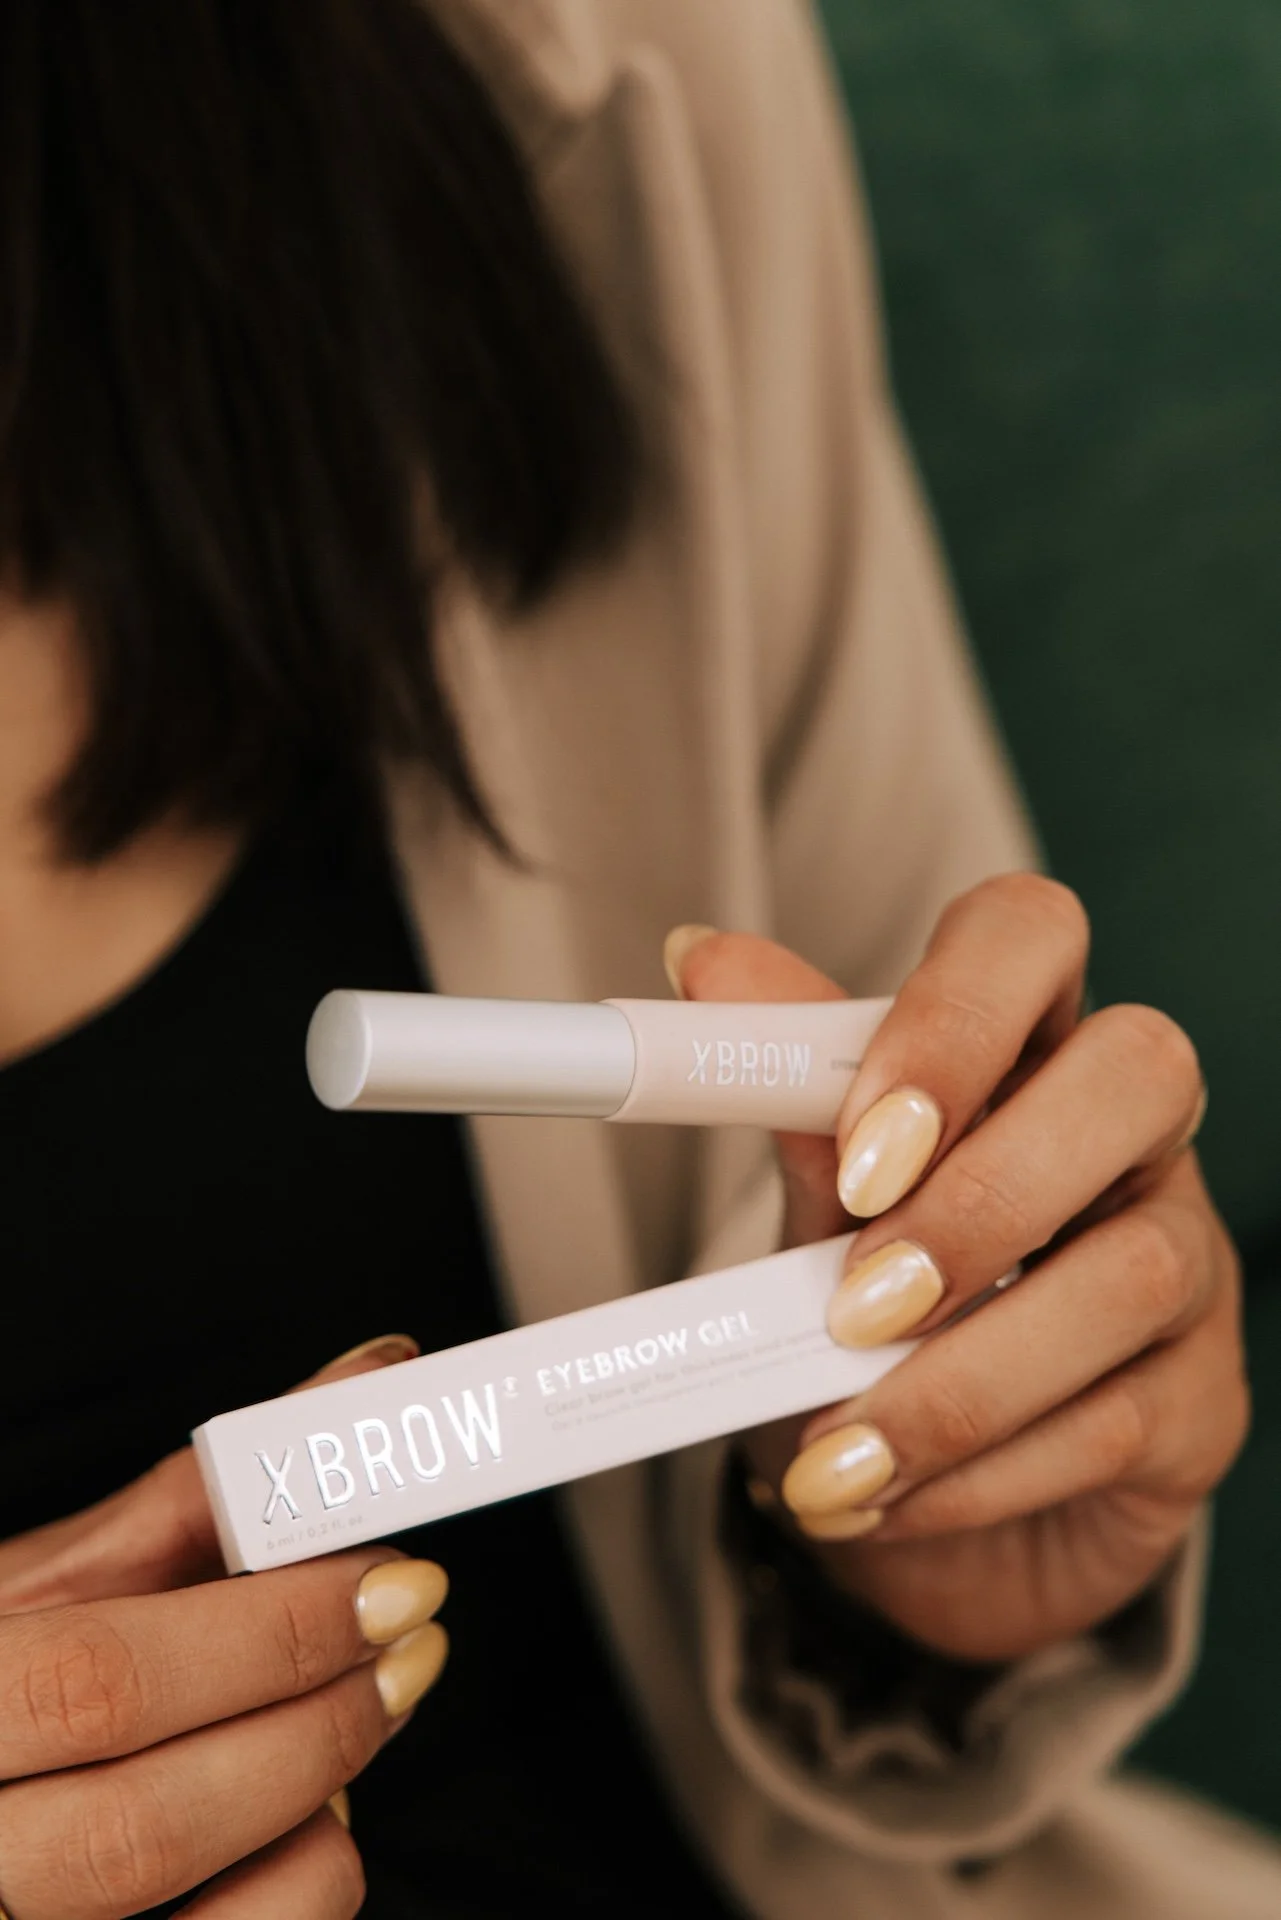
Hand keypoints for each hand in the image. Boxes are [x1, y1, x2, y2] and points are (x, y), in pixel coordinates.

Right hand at [0, 1337, 447, 1918]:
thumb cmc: (12, 1664)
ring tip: (366, 1704)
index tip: (387, 1577)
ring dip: (323, 1796)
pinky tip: (311, 1805)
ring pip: (209, 1912)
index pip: (101, 1683)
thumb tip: (375, 1377)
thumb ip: (213, 1486)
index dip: (265, 1635)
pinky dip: (310, 1874)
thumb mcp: (67, 1570)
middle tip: (410, 1637)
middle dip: (316, 1722)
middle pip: (149, 1822)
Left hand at [668, 874, 1246, 1662]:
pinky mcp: (1200, 1405)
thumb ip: (790, 1094)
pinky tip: (882, 1492)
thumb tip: (702, 959)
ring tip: (835, 1443)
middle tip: (858, 1299)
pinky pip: (1116, 1423)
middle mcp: (1126, 1136)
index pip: (1032, 935)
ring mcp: (1187, 1263)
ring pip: (1133, 1272)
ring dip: (961, 1371)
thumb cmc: (874, 1322)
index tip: (858, 1140)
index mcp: (1025, 1048)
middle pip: (1140, 1071)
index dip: (954, 1017)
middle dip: (986, 1192)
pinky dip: (976, 1469)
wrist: (917, 1514)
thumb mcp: (819, 1206)